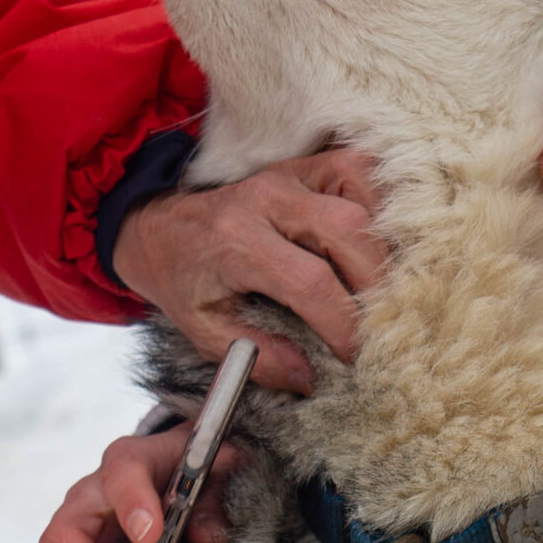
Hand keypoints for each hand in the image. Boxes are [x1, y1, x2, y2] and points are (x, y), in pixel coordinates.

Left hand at [112, 148, 385, 392]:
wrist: (159, 224)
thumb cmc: (183, 276)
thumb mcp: (203, 328)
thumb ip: (255, 356)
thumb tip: (309, 378)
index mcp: (236, 239)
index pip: (308, 280)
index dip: (342, 323)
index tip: (355, 357)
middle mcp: (267, 197)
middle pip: (348, 230)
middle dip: (375, 285)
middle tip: (377, 324)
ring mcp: (290, 173)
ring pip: (361, 196)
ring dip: (382, 244)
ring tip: (377, 286)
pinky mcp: (306, 163)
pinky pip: (360, 170)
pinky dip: (379, 204)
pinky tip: (374, 241)